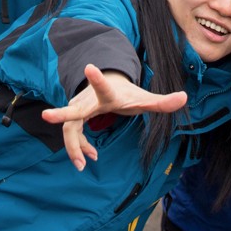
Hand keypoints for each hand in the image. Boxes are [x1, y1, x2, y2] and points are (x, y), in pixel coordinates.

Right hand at [40, 64, 188, 170]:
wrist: (109, 86)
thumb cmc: (127, 93)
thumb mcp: (144, 99)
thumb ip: (163, 101)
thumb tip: (184, 98)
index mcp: (108, 93)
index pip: (104, 86)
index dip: (98, 78)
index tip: (90, 66)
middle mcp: (89, 99)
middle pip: (74, 109)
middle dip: (61, 114)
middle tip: (46, 116)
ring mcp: (79, 107)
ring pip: (70, 129)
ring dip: (74, 146)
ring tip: (83, 164)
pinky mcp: (74, 118)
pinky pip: (72, 135)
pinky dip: (78, 147)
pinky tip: (89, 158)